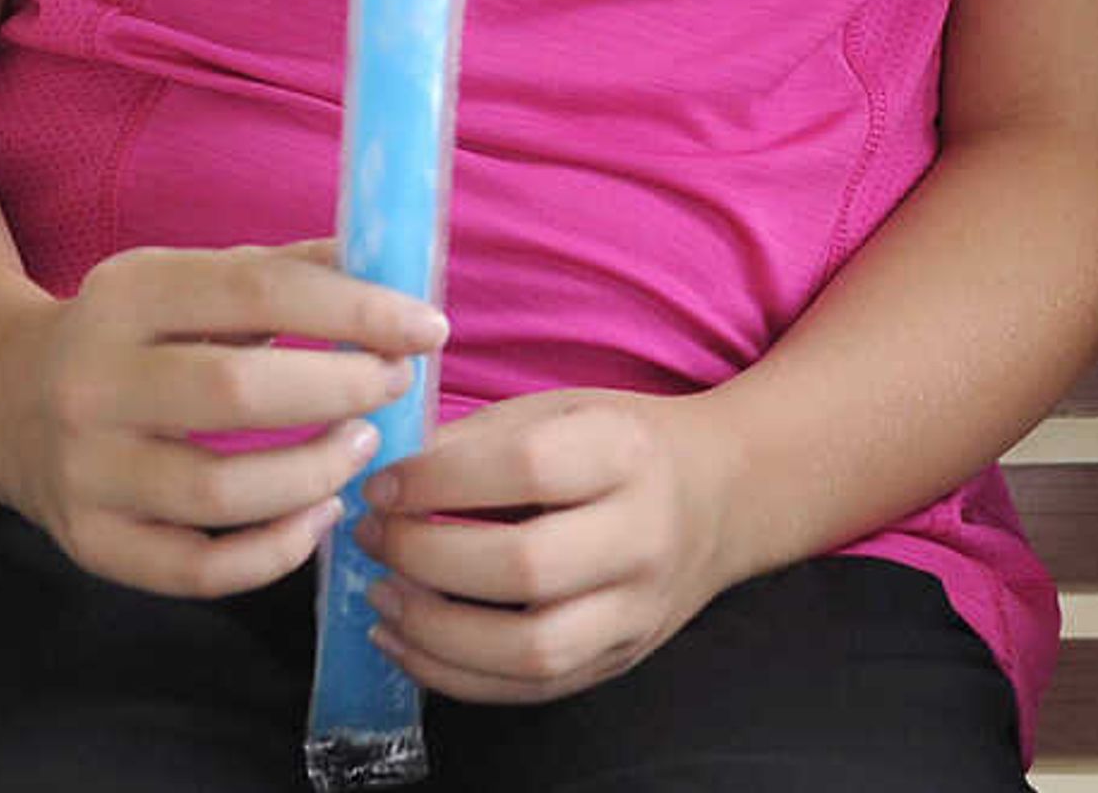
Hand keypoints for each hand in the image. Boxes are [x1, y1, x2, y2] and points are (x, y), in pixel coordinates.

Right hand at [5, 239, 440, 598]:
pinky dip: (275, 552)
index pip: (256, 292)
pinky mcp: (91, 543)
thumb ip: (285, 274)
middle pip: (239, 392)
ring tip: (361, 447)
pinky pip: (198, 570)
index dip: (355, 310)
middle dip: (341, 389)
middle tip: (395, 386)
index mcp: (126, 294)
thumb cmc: (131, 335)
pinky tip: (318, 514)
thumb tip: (394, 274)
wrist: (4, 399)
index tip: (426, 327)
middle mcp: (94, 382)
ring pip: (221, 493)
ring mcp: (87, 471)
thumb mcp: (187, 281)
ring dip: (316, 473)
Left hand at [356, 388, 741, 703]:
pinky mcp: (619, 659)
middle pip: (526, 566)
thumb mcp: (562, 409)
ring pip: (530, 648)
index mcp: (625, 452)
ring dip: (436, 632)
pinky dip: (456, 677)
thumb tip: (387, 478)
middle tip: (374, 538)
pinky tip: (407, 643)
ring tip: (383, 599)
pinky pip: (531, 689)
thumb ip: (478, 438)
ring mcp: (636, 610)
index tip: (383, 483)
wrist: (722, 496)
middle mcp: (641, 536)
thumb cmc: (623, 443)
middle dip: (427, 557)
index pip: (525, 468)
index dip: (438, 479)